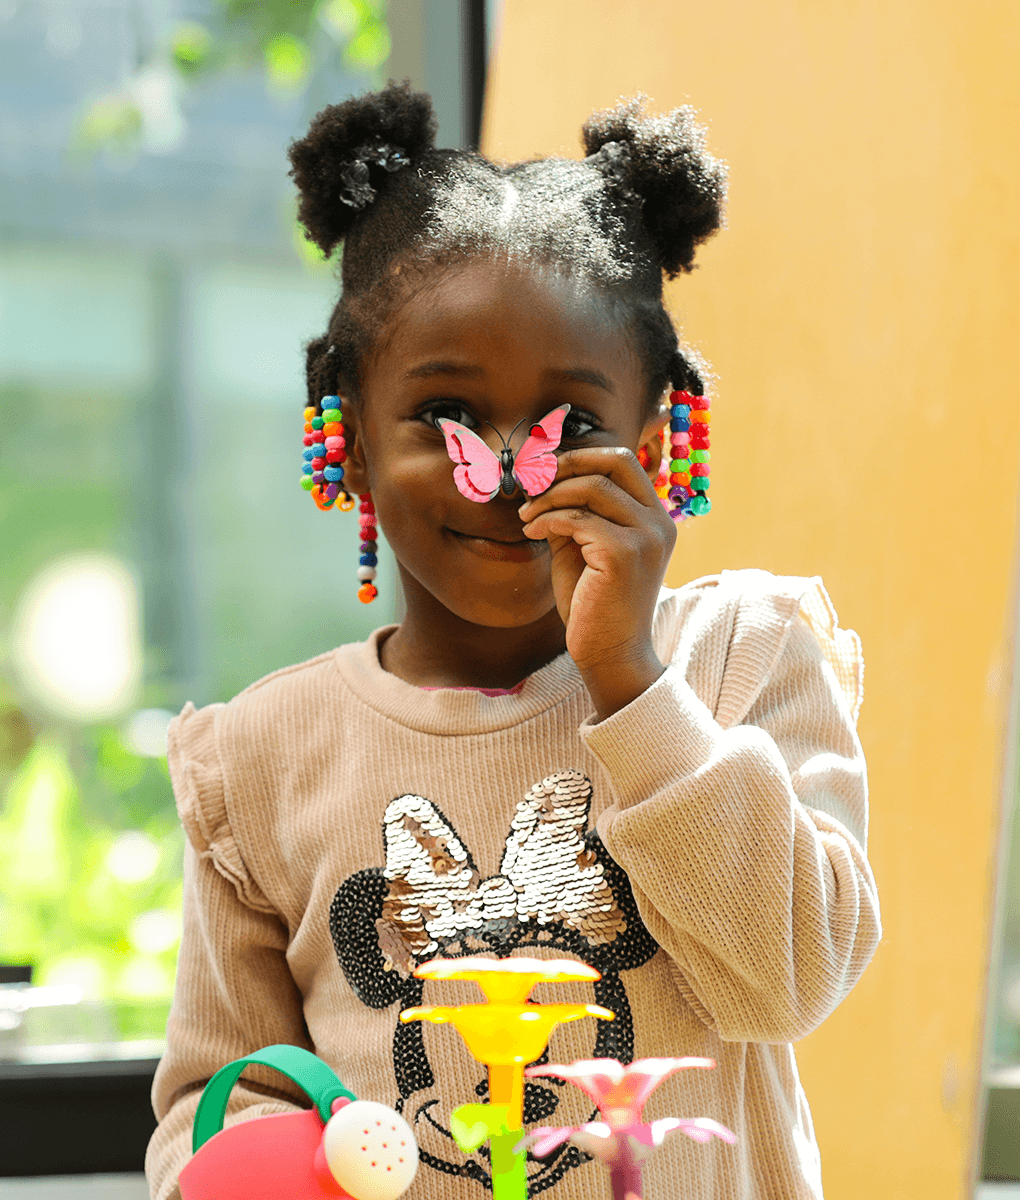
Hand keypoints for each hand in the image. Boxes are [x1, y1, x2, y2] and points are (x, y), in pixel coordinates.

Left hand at [518, 446, 676, 719]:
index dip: (581, 457)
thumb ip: (572, 512)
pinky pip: (578, 518)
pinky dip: (548, 520)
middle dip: (567, 464)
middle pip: (614, 462)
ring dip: (549, 496)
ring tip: (525, 514)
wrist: (609, 653)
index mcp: (654, 518)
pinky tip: (531, 532)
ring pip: (591, 488)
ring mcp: (645, 536)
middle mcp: (658, 523)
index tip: (544, 470)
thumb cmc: (593, 604)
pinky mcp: (624, 554)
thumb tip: (540, 478)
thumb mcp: (582, 547)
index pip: (623, 462)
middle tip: (532, 480)